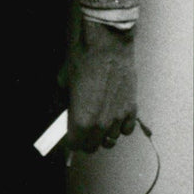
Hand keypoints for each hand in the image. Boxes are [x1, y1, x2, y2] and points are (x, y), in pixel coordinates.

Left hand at [66, 18, 137, 152]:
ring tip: (98, 121)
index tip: (68, 135)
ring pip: (110, 140)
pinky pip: (126, 130)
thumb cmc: (82, 60)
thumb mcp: (62, 81)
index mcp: (81, 120)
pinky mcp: (131, 110)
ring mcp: (118, 119)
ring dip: (103, 135)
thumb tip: (62, 110)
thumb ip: (62, 102)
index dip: (69, 140)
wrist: (106, 46)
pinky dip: (120, 126)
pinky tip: (113, 115)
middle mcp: (100, 125)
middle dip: (84, 140)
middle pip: (92, 147)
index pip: (74, 145)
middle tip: (81, 129)